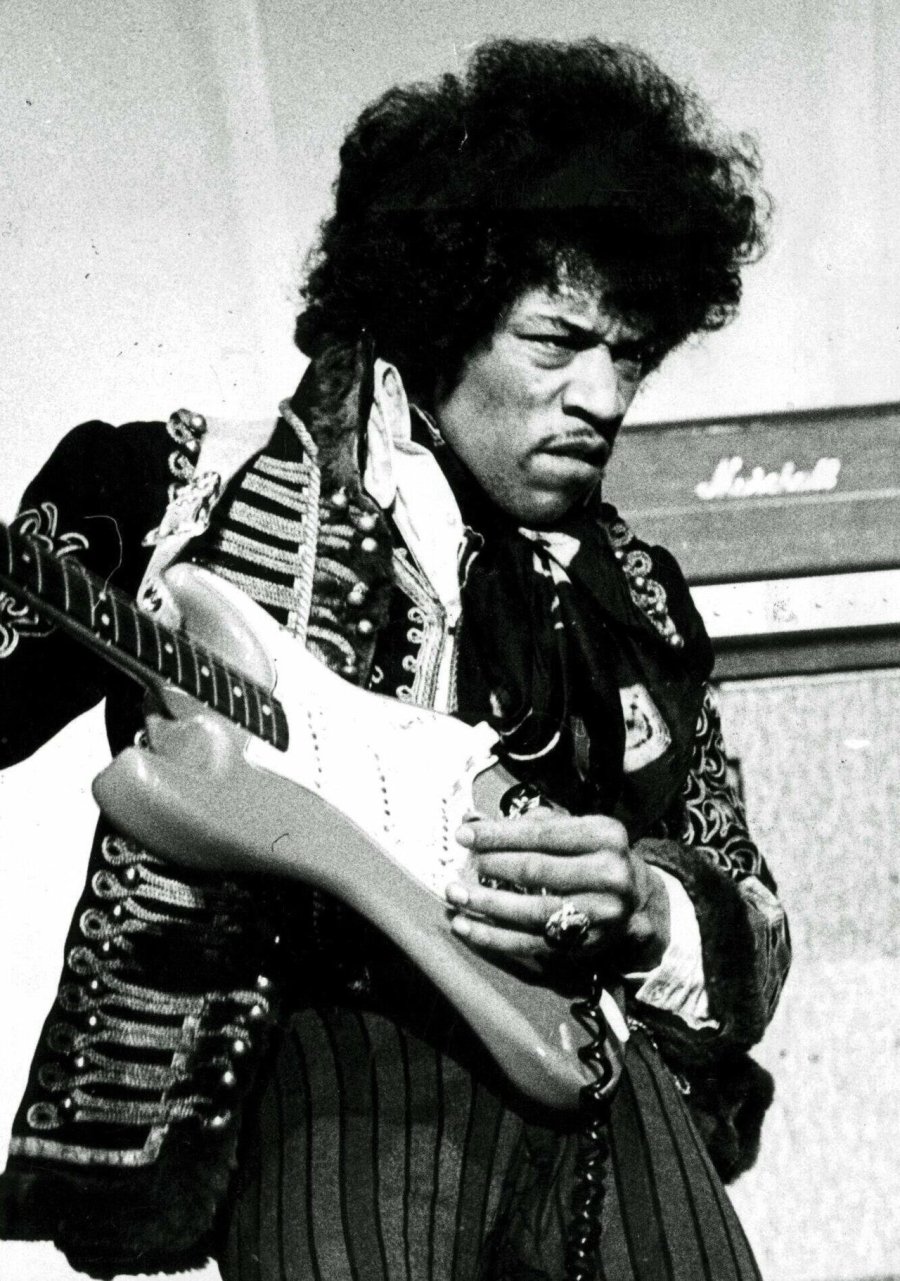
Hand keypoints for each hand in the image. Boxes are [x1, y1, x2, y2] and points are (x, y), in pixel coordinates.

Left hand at [445, 811, 669, 970]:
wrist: (637, 902)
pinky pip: (531, 942)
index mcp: (605, 836)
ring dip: (487, 904)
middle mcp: (608, 874)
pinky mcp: (584, 943)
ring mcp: (599, 913)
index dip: (499, 834)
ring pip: (532, 910)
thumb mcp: (577, 831)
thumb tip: (475, 821)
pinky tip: (467, 927)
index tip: (465, 835)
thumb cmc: (595, 857)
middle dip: (492, 866)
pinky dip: (494, 937)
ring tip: (456, 895)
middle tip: (460, 866)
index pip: (543, 833)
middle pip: (537, 870)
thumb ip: (531, 824)